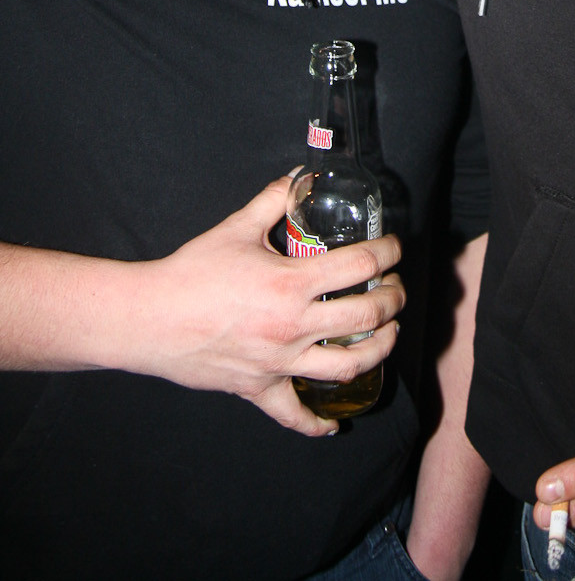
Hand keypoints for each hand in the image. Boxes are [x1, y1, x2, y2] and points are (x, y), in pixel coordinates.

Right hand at [130, 177, 403, 434]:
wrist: (151, 317)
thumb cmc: (192, 272)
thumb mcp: (236, 228)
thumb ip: (272, 201)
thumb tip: (297, 178)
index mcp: (291, 284)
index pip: (359, 266)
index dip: (387, 253)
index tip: (394, 248)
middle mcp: (292, 327)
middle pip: (365, 318)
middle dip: (392, 301)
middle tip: (396, 289)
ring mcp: (279, 362)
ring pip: (346, 367)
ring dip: (378, 350)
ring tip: (388, 335)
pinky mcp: (259, 388)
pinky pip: (293, 414)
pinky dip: (316, 423)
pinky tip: (334, 424)